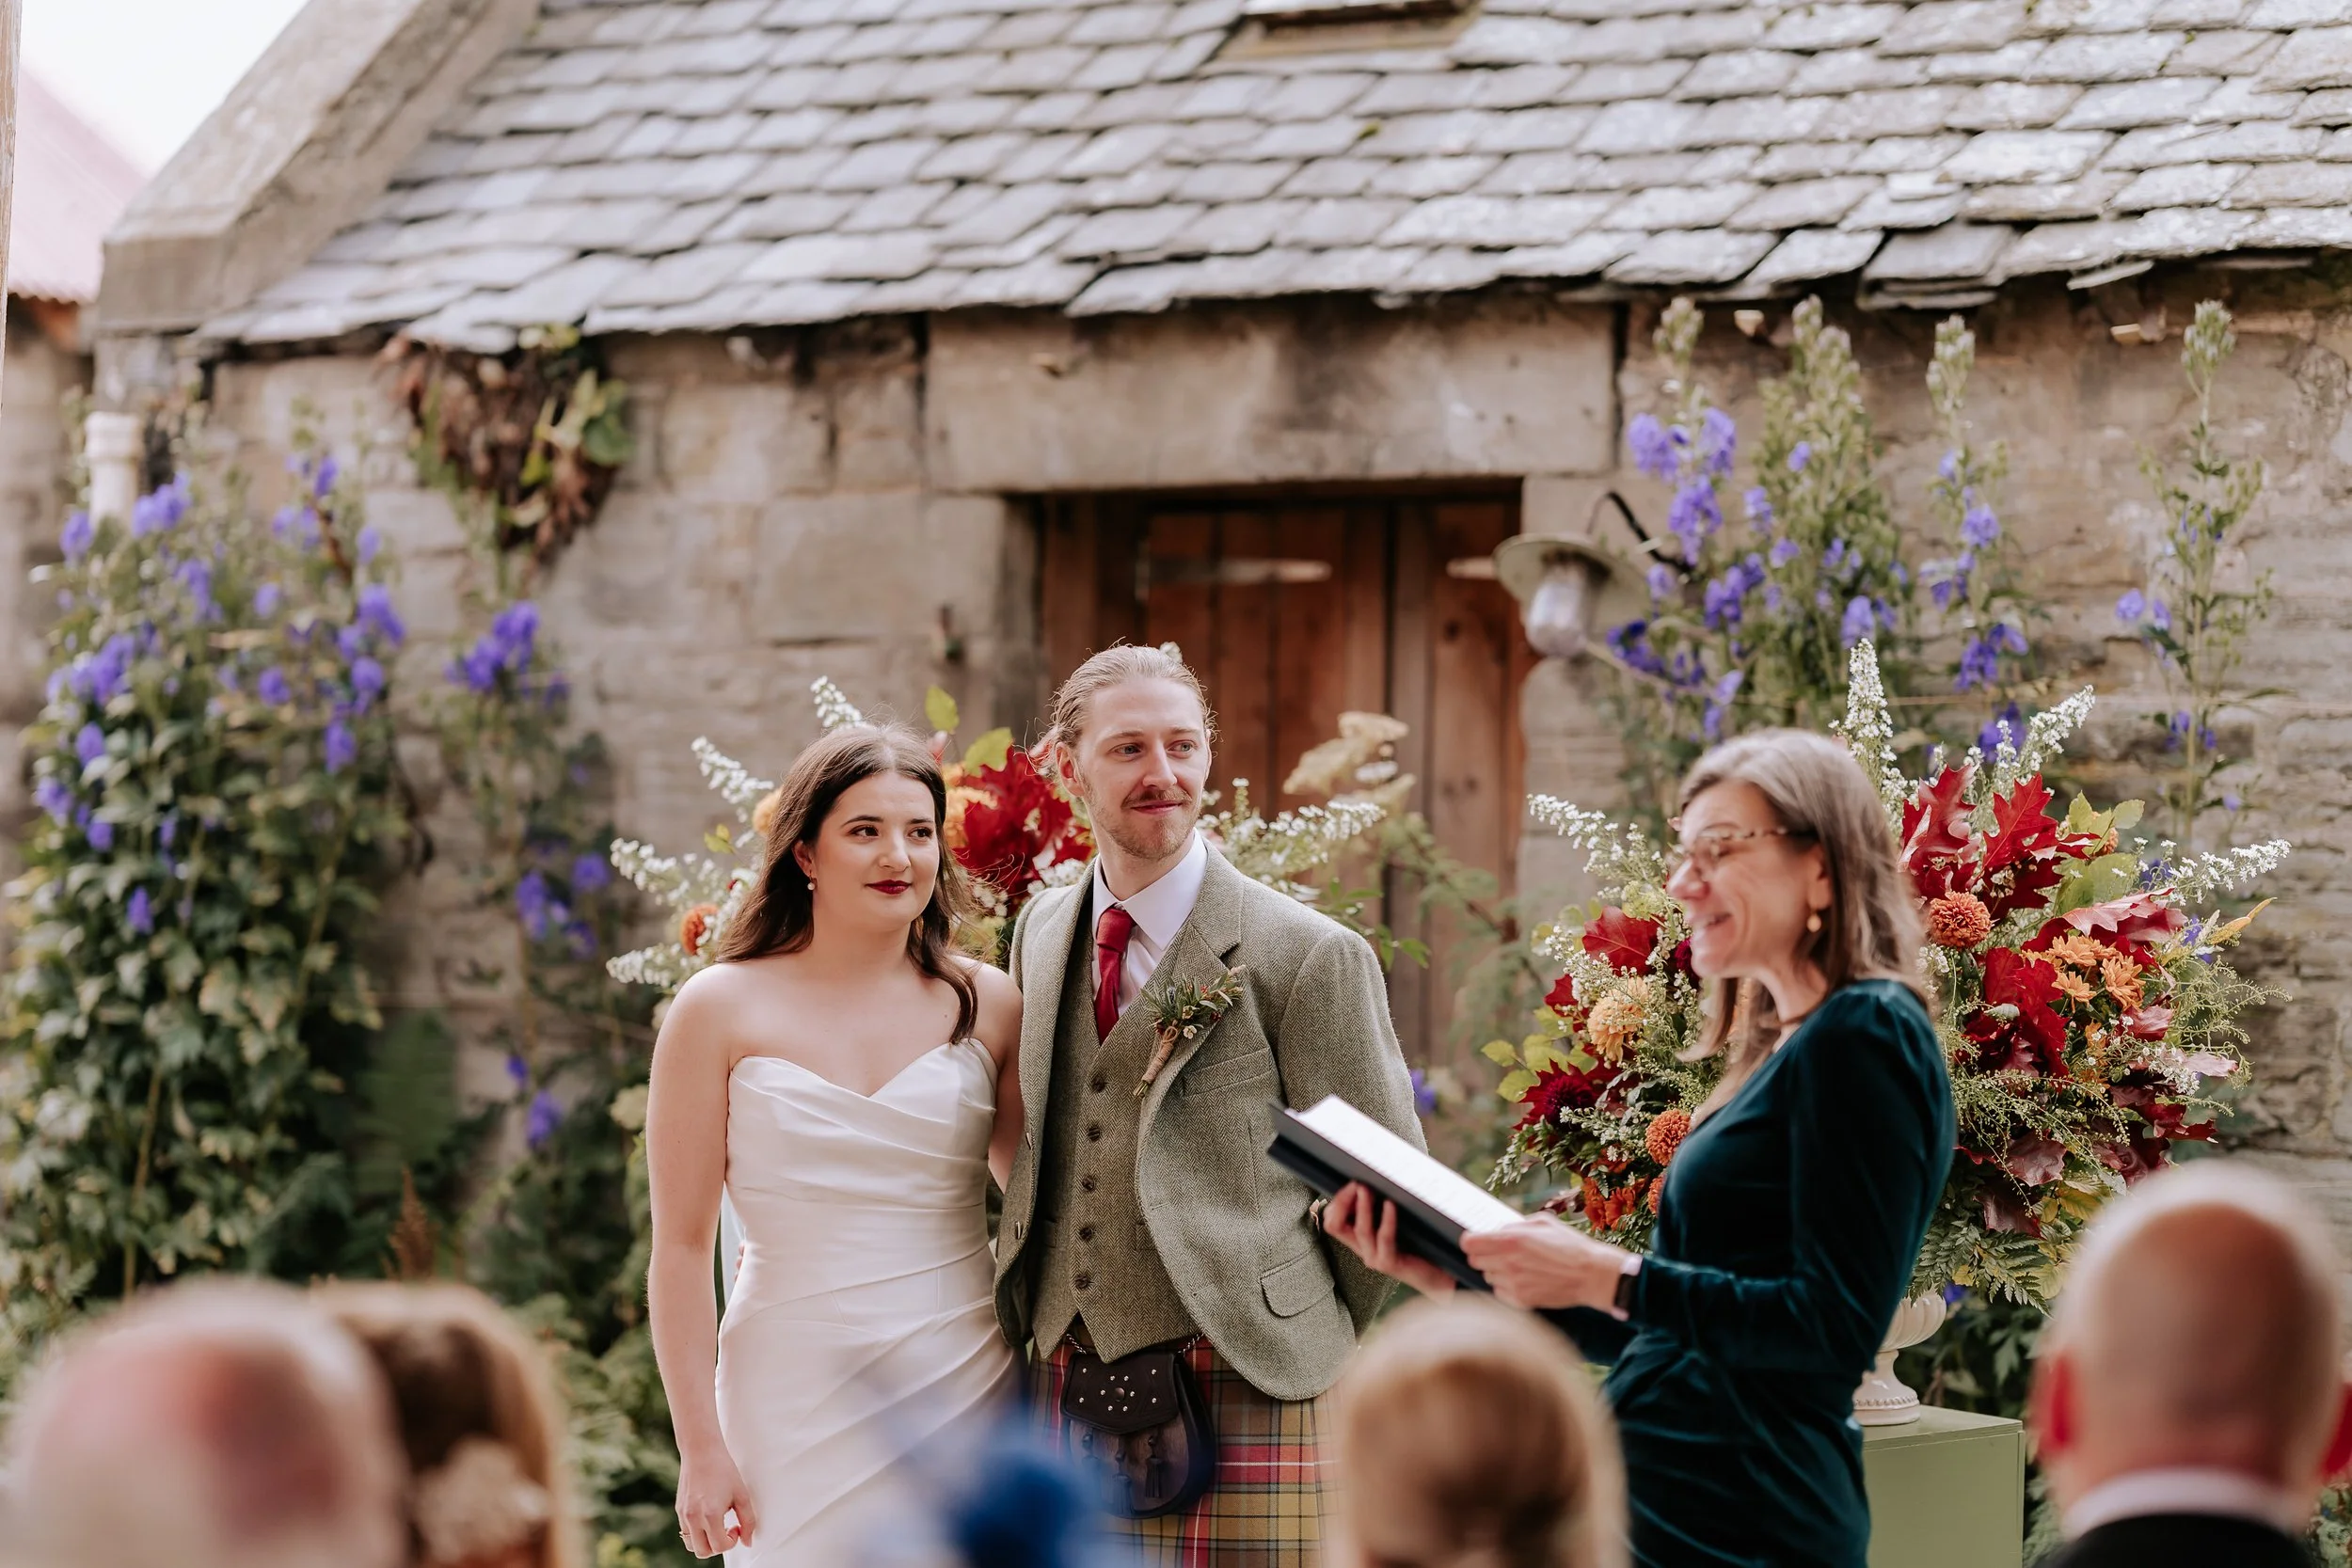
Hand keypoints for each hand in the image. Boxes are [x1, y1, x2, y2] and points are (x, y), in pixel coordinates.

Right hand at [676, 1444, 756, 1558]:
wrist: (701, 1451)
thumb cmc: (724, 1470)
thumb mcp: (742, 1494)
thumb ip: (748, 1521)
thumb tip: (748, 1542)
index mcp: (710, 1515)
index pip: (719, 1546)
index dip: (732, 1542)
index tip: (736, 1528)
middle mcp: (693, 1517)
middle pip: (703, 1552)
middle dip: (718, 1546)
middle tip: (728, 1529)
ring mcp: (683, 1515)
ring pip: (692, 1545)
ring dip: (706, 1542)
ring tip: (716, 1525)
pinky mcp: (679, 1510)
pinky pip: (686, 1532)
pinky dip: (697, 1532)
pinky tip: (707, 1516)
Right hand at [1323, 1183, 1456, 1297]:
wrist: (1438, 1275)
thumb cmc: (1418, 1245)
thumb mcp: (1393, 1224)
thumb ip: (1379, 1209)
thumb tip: (1373, 1181)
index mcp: (1359, 1240)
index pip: (1332, 1221)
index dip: (1337, 1201)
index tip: (1351, 1183)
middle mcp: (1362, 1250)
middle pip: (1335, 1225)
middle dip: (1343, 1201)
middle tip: (1355, 1183)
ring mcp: (1374, 1258)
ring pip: (1360, 1230)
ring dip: (1362, 1206)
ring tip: (1366, 1188)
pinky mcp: (1390, 1264)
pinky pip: (1384, 1238)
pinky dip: (1386, 1219)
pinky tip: (1390, 1204)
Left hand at [1462, 1216, 1628, 1311]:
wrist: (1592, 1276)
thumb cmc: (1571, 1246)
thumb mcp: (1543, 1222)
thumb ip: (1515, 1225)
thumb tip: (1498, 1231)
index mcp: (1511, 1240)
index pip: (1468, 1242)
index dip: (1472, 1240)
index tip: (1478, 1241)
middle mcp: (1508, 1262)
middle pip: (1475, 1261)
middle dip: (1484, 1255)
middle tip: (1501, 1253)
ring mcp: (1513, 1284)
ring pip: (1487, 1277)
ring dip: (1497, 1272)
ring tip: (1518, 1267)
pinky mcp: (1521, 1301)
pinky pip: (1500, 1293)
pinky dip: (1507, 1287)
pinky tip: (1525, 1281)